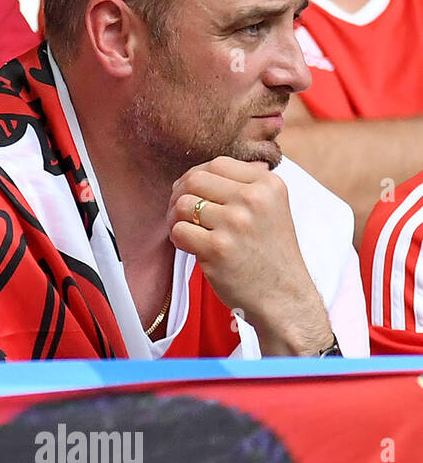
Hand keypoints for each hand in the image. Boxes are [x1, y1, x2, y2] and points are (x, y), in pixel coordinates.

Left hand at [167, 157, 333, 355]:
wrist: (285, 298)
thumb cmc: (272, 255)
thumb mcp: (273, 209)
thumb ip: (247, 185)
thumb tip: (204, 170)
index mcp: (268, 184)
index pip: (217, 164)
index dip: (198, 177)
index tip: (195, 195)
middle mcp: (253, 199)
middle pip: (194, 180)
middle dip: (180, 195)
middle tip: (182, 214)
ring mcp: (235, 223)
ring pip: (183, 205)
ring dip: (177, 219)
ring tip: (188, 233)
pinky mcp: (217, 249)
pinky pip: (178, 231)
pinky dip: (178, 239)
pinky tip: (191, 248)